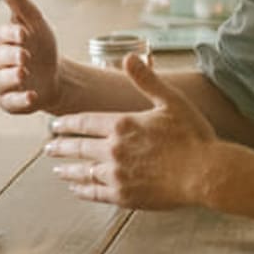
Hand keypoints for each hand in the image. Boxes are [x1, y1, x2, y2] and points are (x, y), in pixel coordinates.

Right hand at [0, 0, 61, 112]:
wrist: (55, 74)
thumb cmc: (40, 43)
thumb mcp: (31, 18)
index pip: (0, 36)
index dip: (11, 35)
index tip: (24, 33)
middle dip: (11, 56)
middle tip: (25, 56)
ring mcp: (1, 84)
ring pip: (1, 81)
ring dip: (14, 77)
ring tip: (26, 73)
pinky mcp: (10, 102)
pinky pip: (11, 103)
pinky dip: (22, 100)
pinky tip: (33, 95)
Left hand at [44, 54, 216, 208]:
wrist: (207, 173)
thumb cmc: (193, 135)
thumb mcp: (171, 100)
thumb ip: (146, 80)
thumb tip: (129, 56)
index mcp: (122, 125)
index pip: (83, 123)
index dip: (66, 124)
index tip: (54, 125)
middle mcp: (114, 150)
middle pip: (78, 148)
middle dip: (60, 146)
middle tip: (47, 147)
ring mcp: (118, 175)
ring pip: (83, 172)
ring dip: (68, 170)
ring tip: (57, 169)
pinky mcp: (126, 196)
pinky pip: (96, 193)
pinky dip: (83, 190)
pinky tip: (77, 189)